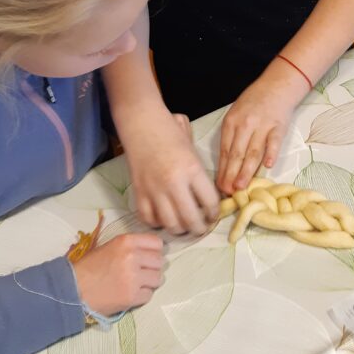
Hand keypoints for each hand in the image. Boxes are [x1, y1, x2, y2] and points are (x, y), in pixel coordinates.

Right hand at [70, 234, 162, 314]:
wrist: (74, 289)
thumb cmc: (89, 267)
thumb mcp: (109, 247)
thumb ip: (130, 246)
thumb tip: (150, 251)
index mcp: (126, 241)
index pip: (156, 243)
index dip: (154, 251)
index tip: (149, 256)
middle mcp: (132, 257)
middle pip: (159, 261)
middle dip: (152, 268)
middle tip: (142, 272)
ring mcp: (133, 278)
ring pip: (157, 278)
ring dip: (149, 282)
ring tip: (137, 284)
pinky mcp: (132, 296)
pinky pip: (149, 295)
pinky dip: (142, 296)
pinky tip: (131, 294)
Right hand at [123, 109, 219, 235]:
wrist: (141, 123)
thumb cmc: (169, 130)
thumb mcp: (192, 147)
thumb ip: (200, 171)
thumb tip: (208, 193)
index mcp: (192, 169)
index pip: (210, 202)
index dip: (215, 213)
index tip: (213, 215)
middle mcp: (174, 183)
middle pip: (191, 219)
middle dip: (199, 228)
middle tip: (201, 227)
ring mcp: (155, 190)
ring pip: (171, 224)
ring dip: (180, 230)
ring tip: (183, 226)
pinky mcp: (139, 192)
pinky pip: (149, 219)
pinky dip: (157, 223)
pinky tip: (162, 218)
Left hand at [217, 61, 304, 194]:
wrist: (276, 86)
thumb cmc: (253, 103)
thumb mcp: (236, 115)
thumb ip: (231, 137)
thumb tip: (226, 166)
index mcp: (231, 122)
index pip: (224, 150)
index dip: (222, 170)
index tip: (219, 186)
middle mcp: (245, 124)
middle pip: (236, 153)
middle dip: (231, 174)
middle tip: (227, 192)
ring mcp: (262, 125)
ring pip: (253, 151)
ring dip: (246, 170)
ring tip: (241, 186)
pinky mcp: (279, 126)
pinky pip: (274, 141)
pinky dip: (271, 153)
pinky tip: (267, 166)